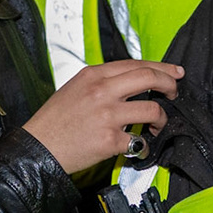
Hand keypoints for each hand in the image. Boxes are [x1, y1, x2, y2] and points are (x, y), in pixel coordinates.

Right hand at [24, 59, 182, 182]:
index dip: (161, 67)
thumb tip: (131, 83)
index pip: (136, 64)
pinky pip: (139, 140)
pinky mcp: (110, 139)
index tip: (174, 72)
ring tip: (155, 126)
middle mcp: (102, 91)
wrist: (38, 148)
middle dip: (170, 84)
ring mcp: (108, 115)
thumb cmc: (54, 121)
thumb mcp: (75, 88)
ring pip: (152, 109)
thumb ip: (102, 82)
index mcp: (93, 75)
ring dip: (161, 118)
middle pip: (149, 78)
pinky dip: (144, 145)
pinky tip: (138, 147)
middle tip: (174, 92)